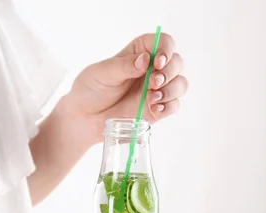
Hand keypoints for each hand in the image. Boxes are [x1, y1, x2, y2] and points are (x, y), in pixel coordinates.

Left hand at [62, 32, 187, 143]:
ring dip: (172, 89)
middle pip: (176, 62)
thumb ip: (123, 66)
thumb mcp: (102, 73)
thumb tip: (145, 59)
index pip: (162, 42)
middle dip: (169, 72)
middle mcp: (152, 69)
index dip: (166, 49)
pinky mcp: (157, 109)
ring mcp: (156, 90)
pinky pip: (174, 105)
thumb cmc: (90, 90)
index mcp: (139, 52)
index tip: (157, 62)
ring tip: (153, 98)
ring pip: (180, 83)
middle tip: (153, 83)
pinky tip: (155, 108)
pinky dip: (169, 106)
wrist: (84, 118)